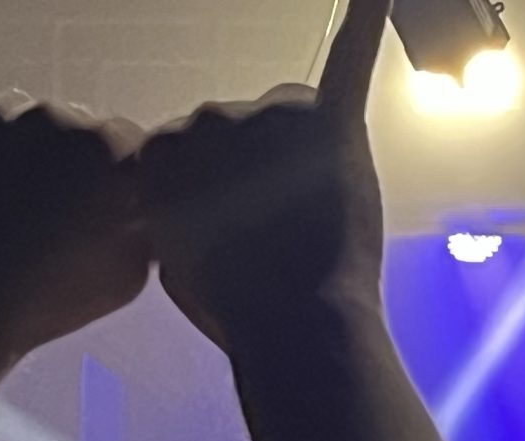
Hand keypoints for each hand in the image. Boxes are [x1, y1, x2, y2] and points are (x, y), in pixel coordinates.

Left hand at [0, 0, 149, 395]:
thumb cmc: (48, 301)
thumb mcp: (133, 273)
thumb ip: (144, 218)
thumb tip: (141, 193)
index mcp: (115, 153)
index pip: (128, 148)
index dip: (115, 192)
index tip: (96, 227)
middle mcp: (58, 115)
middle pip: (70, 130)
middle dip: (62, 175)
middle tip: (41, 232)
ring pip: (17, 120)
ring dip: (12, 159)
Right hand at [135, 0, 387, 353]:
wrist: (295, 326)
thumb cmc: (237, 308)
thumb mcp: (174, 257)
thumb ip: (176, 204)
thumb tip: (185, 190)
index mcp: (159, 149)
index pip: (198, 160)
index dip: (223, 207)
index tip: (233, 246)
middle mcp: (207, 115)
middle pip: (244, 137)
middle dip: (264, 183)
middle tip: (278, 240)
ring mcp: (270, 116)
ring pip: (290, 118)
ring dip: (303, 164)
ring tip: (309, 221)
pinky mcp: (334, 124)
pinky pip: (351, 56)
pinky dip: (365, 17)